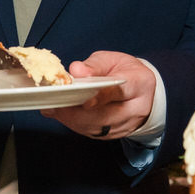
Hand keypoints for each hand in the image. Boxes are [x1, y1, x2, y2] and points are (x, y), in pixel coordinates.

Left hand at [41, 51, 155, 139]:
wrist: (138, 88)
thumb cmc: (123, 70)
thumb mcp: (111, 59)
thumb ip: (94, 65)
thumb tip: (75, 70)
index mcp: (139, 83)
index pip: (119, 92)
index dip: (100, 97)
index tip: (83, 100)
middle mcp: (136, 108)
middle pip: (105, 116)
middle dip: (78, 112)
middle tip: (56, 104)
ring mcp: (127, 125)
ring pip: (97, 127)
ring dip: (73, 119)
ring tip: (55, 108)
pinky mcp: (115, 134)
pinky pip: (93, 132)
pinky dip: (75, 124)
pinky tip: (62, 114)